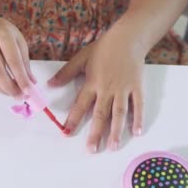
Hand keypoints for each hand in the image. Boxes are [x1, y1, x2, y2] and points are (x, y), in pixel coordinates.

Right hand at [0, 16, 35, 97]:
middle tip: (21, 97)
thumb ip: (25, 62)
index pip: (12, 60)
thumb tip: (31, 83)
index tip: (29, 90)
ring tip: (16, 94)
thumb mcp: (18, 41)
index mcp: (2, 35)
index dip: (21, 77)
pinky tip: (5, 88)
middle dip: (10, 87)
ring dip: (4, 89)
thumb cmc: (3, 33)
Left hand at [48, 33, 144, 152]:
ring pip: (119, 113)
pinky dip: (138, 118)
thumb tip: (50, 85)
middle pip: (100, 114)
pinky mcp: (136, 87)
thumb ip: (66, 73)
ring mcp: (123, 89)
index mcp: (92, 82)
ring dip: (116, 131)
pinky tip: (136, 132)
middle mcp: (107, 89)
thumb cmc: (104, 47)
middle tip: (92, 150)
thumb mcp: (81, 58)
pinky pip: (138, 105)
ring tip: (112, 146)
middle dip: (95, 133)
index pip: (81, 105)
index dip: (73, 120)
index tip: (67, 133)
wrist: (128, 38)